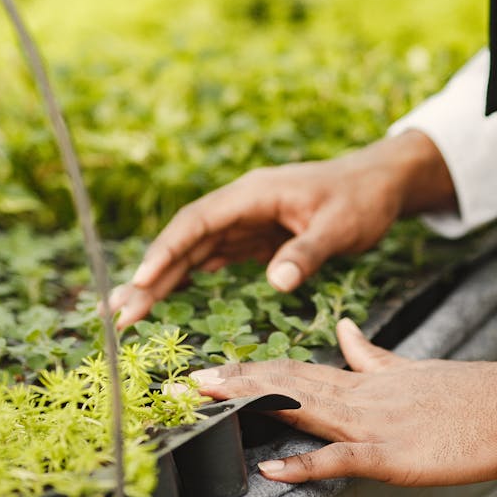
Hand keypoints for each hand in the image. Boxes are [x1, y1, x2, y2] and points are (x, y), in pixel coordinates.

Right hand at [106, 130, 453, 327]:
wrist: (378, 184)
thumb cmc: (360, 199)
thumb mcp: (339, 226)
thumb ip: (307, 253)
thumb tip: (276, 283)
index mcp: (253, 193)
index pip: (199, 221)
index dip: (167, 250)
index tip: (141, 280)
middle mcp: (241, 204)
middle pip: (186, 239)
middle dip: (150, 274)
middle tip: (118, 312)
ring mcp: (246, 220)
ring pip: (194, 250)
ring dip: (162, 279)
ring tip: (130, 313)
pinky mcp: (255, 236)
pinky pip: (213, 256)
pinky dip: (188, 275)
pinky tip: (167, 295)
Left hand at [191, 320, 496, 484]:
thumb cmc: (463, 394)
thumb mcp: (407, 368)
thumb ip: (370, 353)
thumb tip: (343, 328)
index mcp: (359, 380)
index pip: (291, 372)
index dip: (246, 372)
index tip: (206, 371)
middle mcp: (356, 396)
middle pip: (284, 385)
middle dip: (233, 383)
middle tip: (185, 381)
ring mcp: (372, 424)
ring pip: (302, 409)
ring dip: (254, 405)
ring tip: (210, 400)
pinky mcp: (392, 455)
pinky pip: (341, 460)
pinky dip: (305, 464)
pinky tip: (272, 466)